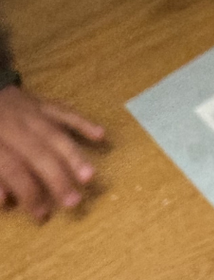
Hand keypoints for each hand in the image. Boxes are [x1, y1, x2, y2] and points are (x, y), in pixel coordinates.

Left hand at [0, 85, 104, 220]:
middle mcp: (15, 127)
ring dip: (74, 154)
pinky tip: (100, 135)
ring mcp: (33, 112)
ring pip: (56, 134)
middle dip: (57, 178)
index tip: (43, 214)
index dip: (28, 192)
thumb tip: (5, 201)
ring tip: (90, 176)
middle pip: (39, 154)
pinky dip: (83, 123)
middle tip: (74, 202)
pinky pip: (66, 112)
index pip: (12, 169)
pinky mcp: (45, 103)